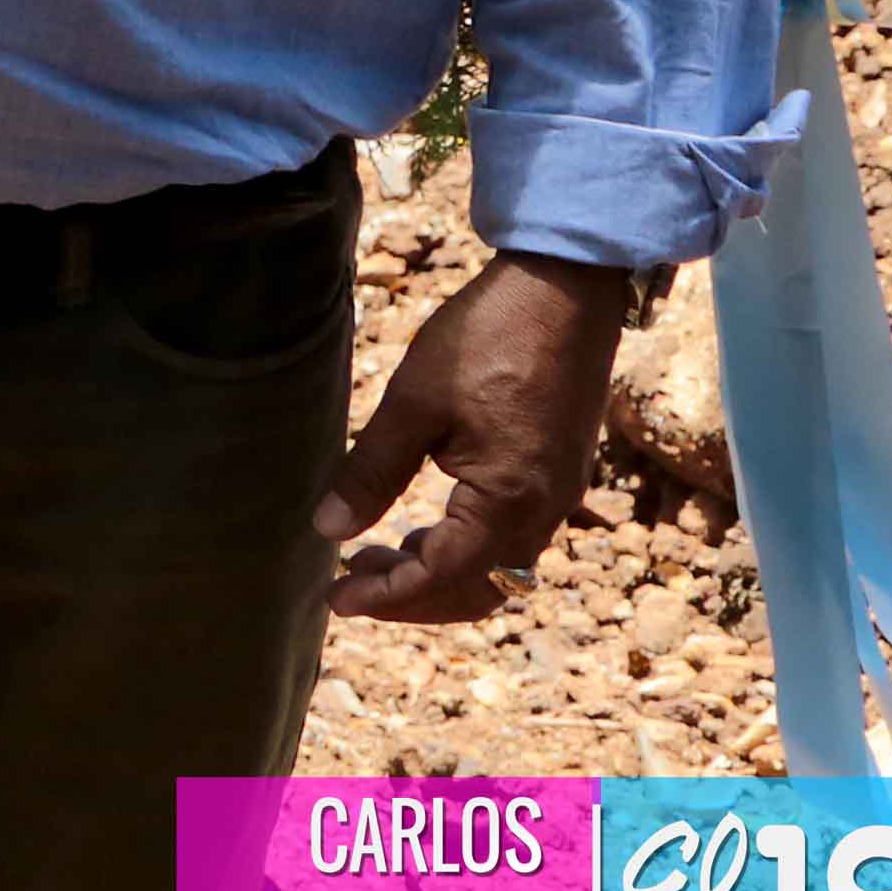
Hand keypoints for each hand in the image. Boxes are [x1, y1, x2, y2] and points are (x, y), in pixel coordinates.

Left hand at [320, 250, 634, 621]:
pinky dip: (464, 547)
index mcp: (510, 502)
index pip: (444, 577)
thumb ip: (371, 472)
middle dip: (412, 597)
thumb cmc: (487, 339)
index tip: (336, 600)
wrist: (563, 290)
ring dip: (439, 574)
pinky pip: (511, 536)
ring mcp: (558, 494)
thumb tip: (328, 531)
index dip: (388, 596)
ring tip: (375, 558)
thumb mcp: (413, 404)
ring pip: (497, 567)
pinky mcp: (557, 472)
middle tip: (349, 585)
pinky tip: (422, 526)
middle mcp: (546, 511)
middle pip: (478, 588)